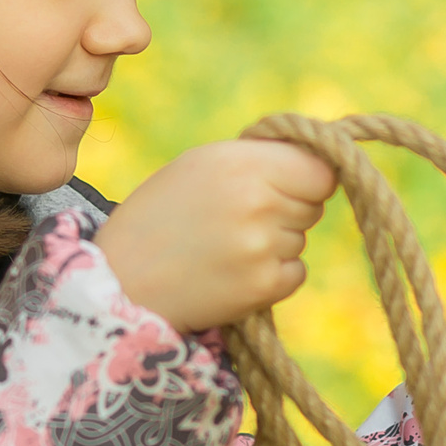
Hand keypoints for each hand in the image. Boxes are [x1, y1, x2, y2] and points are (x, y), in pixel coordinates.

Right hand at [97, 141, 336, 332]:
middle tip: (237, 217)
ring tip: (225, 245)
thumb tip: (325, 163)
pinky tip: (231, 270)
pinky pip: (295, 272)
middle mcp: (257, 203)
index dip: (305, 177)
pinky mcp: (262, 287)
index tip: (284, 184)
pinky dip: (272, 273)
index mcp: (242, 165)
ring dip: (275, 242)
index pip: (322, 170)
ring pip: (300, 239)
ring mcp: (262, 248)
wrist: (121, 280)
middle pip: (314, 205)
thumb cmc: (161, 213)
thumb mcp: (203, 164)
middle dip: (288, 208)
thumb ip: (262, 158)